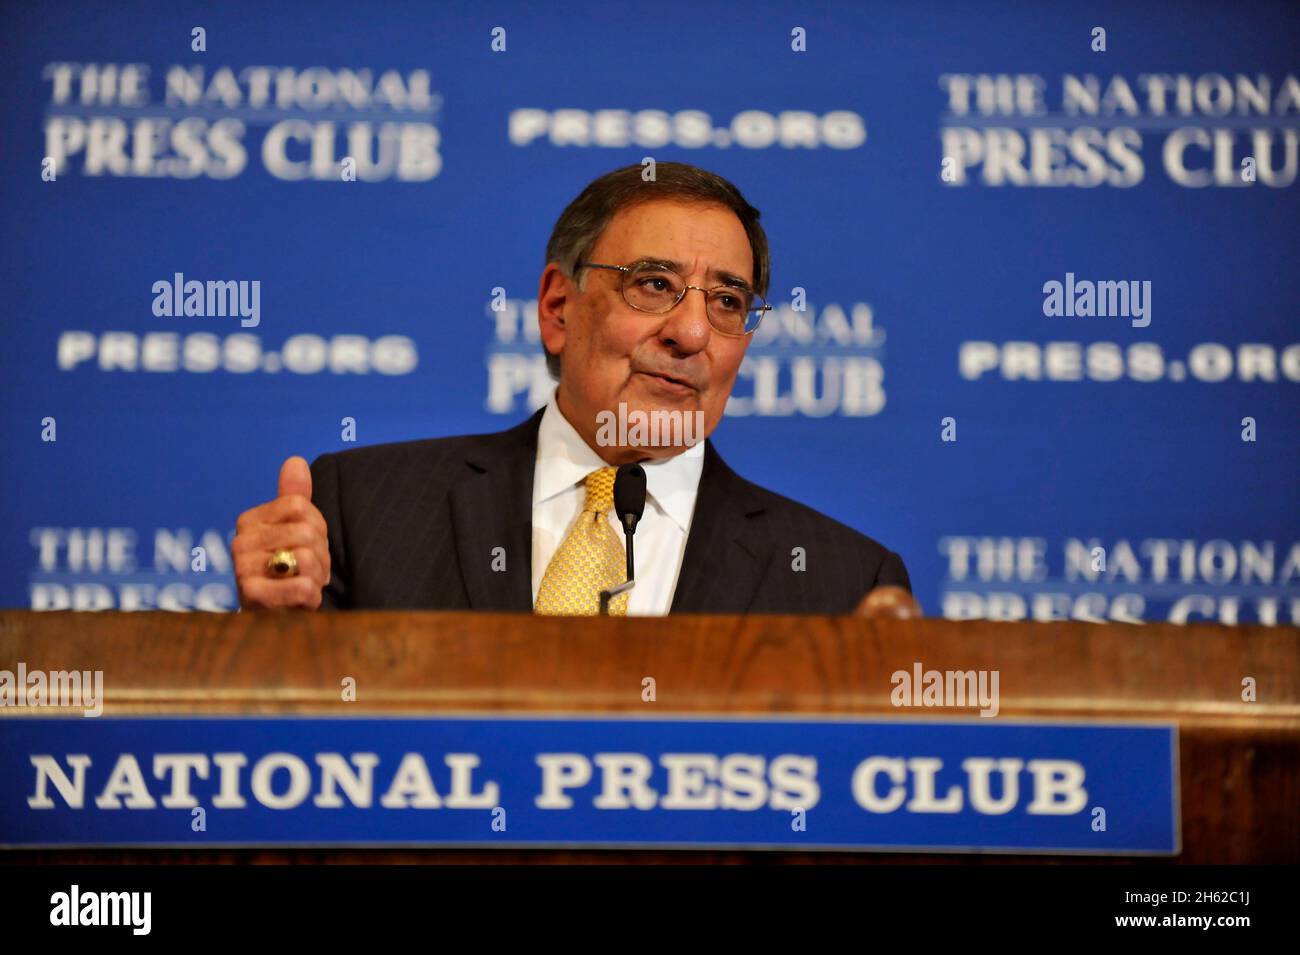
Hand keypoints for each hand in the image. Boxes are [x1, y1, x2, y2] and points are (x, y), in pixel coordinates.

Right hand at [233, 456, 330, 609]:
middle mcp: (240, 542)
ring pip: (307, 558)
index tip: (310, 545)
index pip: (300, 506)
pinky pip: (303, 586)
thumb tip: (296, 460)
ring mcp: (242, 570)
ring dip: (318, 577)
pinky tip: (300, 601)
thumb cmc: (285, 571)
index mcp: (249, 521)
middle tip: (310, 571)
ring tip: (305, 584)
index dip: (317, 527)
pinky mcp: (252, 597)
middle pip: (307, 531)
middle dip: (321, 555)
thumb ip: (293, 497)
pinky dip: (312, 596)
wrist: (271, 619)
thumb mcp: (291, 531)